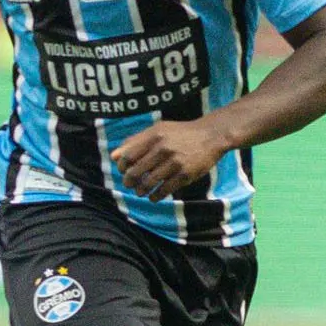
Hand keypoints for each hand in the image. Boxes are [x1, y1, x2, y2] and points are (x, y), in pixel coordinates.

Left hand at [112, 118, 231, 199]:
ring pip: (149, 183)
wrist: (210, 136)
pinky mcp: (185, 175)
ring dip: (141, 191)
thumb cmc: (181, 133)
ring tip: (140, 191)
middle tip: (129, 185)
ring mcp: (174, 162)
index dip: (122, 167)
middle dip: (129, 182)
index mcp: (153, 136)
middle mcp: (163, 148)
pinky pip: (164, 190)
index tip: (123, 171)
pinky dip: (155, 196)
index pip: (128, 156)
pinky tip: (153, 196)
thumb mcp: (158, 129)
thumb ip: (136, 140)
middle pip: (136, 172)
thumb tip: (114, 157)